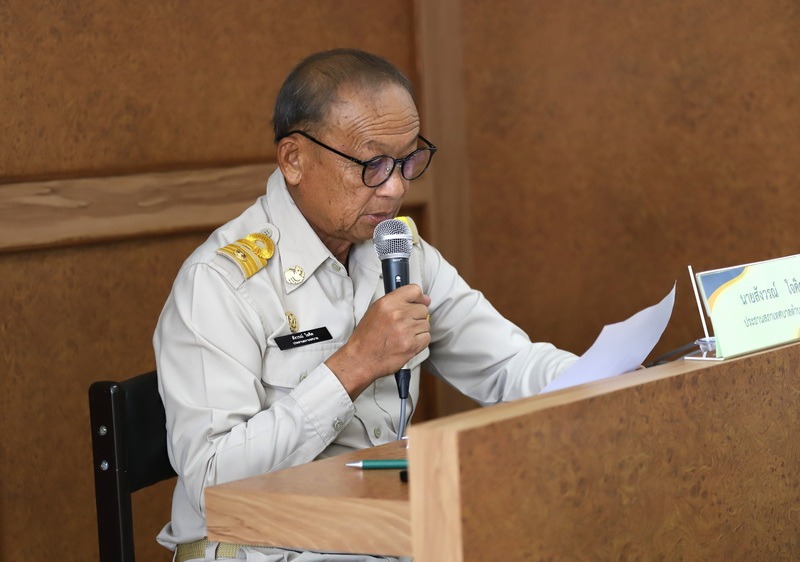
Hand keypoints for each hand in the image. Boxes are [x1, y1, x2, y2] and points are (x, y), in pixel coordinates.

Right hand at [325, 284, 430, 398]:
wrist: (360, 358)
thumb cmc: (367, 336)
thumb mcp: (376, 310)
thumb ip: (399, 301)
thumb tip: (425, 300)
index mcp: (388, 303)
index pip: (415, 290)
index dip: (418, 298)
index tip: (417, 303)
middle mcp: (398, 314)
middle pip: (423, 309)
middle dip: (416, 316)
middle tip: (403, 324)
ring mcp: (405, 330)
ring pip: (426, 324)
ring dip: (417, 330)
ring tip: (403, 335)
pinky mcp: (411, 345)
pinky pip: (426, 338)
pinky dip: (419, 341)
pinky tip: (407, 342)